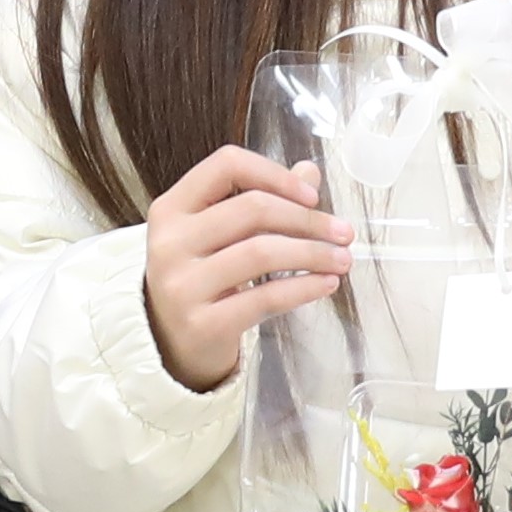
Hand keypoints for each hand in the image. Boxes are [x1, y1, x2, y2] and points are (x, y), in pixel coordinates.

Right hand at [142, 146, 352, 393]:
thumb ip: (261, 198)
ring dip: (313, 253)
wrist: (168, 345)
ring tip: (343, 260)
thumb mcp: (218, 235)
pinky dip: (303, 288)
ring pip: (262, 252)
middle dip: (308, 219)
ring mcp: (181, 285)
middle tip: (343, 233)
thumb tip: (309, 172)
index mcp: (172, 208)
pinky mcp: (201, 324)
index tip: (312, 196)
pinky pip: (265, 298)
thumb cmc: (201, 280)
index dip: (274, 174)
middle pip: (253, 208)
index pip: (226, 166)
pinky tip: (326, 284)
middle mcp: (170, 242)